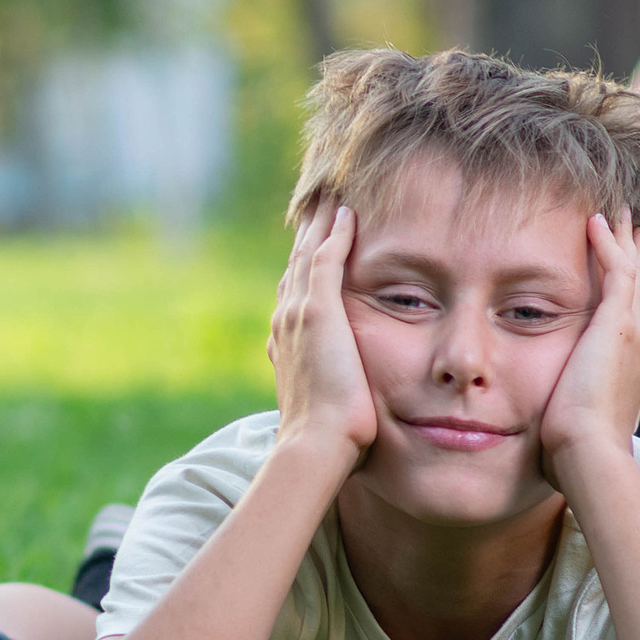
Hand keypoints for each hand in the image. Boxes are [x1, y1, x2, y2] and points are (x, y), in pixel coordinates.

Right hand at [270, 206, 375, 464]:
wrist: (316, 445)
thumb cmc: (332, 438)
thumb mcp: (330, 402)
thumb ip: (337, 384)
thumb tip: (355, 395)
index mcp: (287, 339)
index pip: (297, 288)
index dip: (305, 260)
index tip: (319, 239)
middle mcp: (285, 320)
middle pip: (296, 262)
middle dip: (308, 231)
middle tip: (320, 200)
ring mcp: (297, 313)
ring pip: (306, 253)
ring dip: (319, 223)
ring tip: (331, 195)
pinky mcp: (316, 311)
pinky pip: (324, 259)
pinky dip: (333, 233)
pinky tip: (347, 213)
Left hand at [539, 210, 639, 481]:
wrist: (590, 454)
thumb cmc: (573, 449)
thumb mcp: (574, 416)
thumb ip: (568, 402)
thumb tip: (549, 413)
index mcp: (630, 364)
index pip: (630, 314)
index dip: (628, 286)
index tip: (623, 264)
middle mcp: (639, 343)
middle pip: (639, 287)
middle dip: (633, 255)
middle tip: (631, 225)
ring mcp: (632, 332)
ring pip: (631, 272)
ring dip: (621, 240)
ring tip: (616, 213)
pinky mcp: (617, 325)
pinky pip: (616, 271)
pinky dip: (607, 244)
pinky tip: (593, 221)